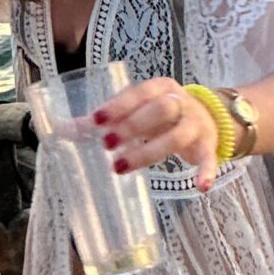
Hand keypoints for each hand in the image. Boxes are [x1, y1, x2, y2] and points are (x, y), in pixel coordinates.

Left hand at [92, 76, 223, 190]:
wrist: (209, 117)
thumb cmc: (161, 115)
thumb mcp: (138, 111)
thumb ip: (107, 120)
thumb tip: (63, 130)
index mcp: (161, 88)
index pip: (139, 93)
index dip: (118, 106)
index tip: (95, 121)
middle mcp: (181, 102)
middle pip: (160, 110)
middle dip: (133, 126)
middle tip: (107, 144)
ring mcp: (196, 124)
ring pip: (177, 135)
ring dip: (149, 151)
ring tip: (120, 167)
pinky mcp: (208, 145)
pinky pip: (209, 158)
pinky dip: (206, 171)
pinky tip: (199, 186)